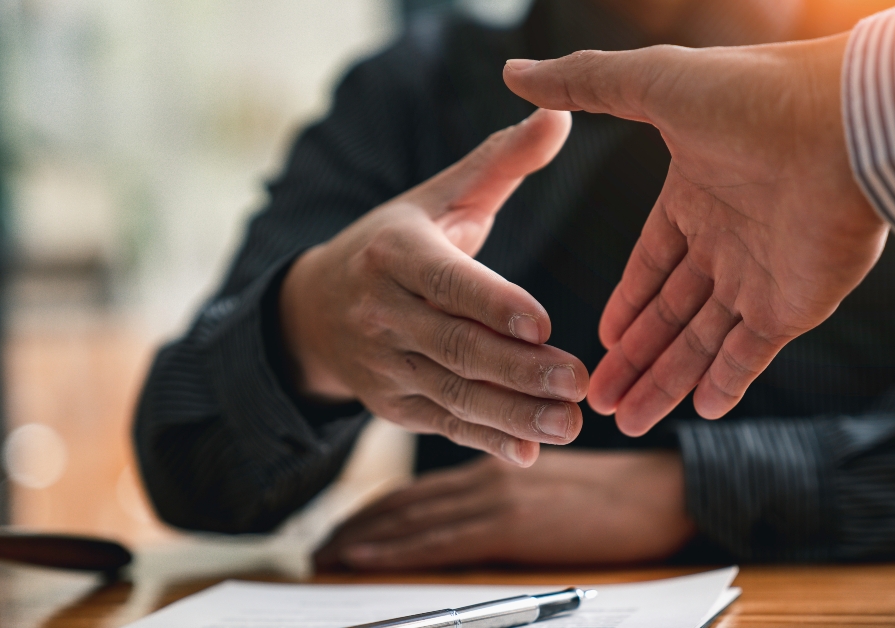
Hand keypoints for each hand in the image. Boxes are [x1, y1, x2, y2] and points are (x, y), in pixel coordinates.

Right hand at [280, 109, 586, 465]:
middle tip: (578, 381)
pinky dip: (485, 441)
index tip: (542, 324)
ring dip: (512, 414)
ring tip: (569, 423)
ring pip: (453, 394)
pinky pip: (443, 425)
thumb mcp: (438, 197)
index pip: (447, 282)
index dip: (492, 304)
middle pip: (455, 346)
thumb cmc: (396, 244)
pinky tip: (529, 452)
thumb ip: (500, 162)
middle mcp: (382, 312)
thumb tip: (561, 114)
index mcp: (395, 253)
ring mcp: (385, 364)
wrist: (316, 309)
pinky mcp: (393, 405)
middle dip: (518, 370)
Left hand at [314, 450, 693, 570]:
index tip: (343, 531)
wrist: (661, 492)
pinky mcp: (511, 524)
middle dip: (357, 527)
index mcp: (493, 467)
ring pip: (411, 520)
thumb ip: (507, 495)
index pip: (419, 491)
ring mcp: (495, 499)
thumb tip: (470, 520)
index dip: (375, 511)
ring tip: (327, 556)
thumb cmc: (615, 496)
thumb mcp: (550, 487)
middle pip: (404, 505)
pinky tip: (367, 556)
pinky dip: (397, 549)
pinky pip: (440, 540)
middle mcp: (485, 478)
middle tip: (319, 548)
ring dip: (364, 540)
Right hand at [503, 34, 888, 434]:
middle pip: (669, 314)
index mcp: (694, 197)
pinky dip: (727, 383)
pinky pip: (753, 354)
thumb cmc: (753, 95)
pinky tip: (697, 412)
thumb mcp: (653, 85)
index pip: (651, 265)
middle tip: (594, 400)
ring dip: (665, 381)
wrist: (846, 123)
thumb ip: (585, 84)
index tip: (599, 340)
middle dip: (632, 358)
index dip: (625, 303)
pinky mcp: (796, 304)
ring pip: (703, 342)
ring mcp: (762, 275)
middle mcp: (727, 241)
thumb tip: (514, 73)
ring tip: (625, 421)